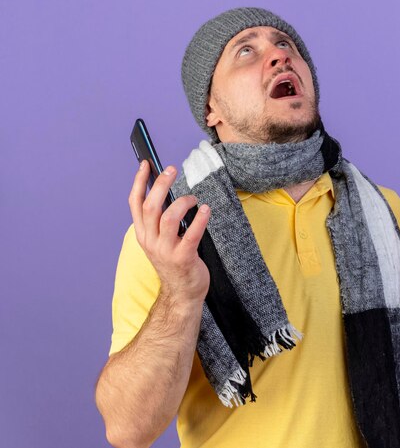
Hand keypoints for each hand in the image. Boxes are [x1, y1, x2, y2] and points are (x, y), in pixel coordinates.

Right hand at [129, 161, 211, 302]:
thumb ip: (160, 219)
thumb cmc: (175, 261)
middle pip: (151, 206)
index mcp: (143, 234)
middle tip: (172, 170)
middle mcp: (150, 241)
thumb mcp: (161, 240)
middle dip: (161, 184)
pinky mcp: (183, 258)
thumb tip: (167, 189)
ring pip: (169, 218)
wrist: (182, 294)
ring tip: (194, 199)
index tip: (146, 164)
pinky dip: (200, 219)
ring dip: (183, 202)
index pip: (135, 203)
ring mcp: (166, 251)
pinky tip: (206, 210)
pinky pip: (192, 234)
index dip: (140, 182)